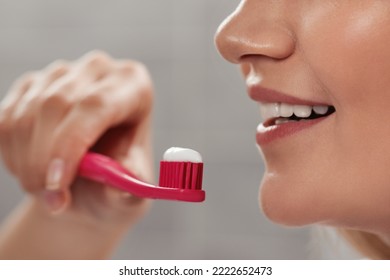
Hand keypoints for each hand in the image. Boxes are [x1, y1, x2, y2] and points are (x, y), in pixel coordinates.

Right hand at [0, 50, 152, 227]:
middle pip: (55, 104)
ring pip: (25, 116)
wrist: (91, 183)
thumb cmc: (115, 182)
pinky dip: (12, 156)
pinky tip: (33, 172)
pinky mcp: (31, 86)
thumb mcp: (130, 194)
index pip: (96, 105)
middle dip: (44, 161)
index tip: (56, 183)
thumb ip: (129, 190)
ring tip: (48, 193)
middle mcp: (97, 70)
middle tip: (52, 201)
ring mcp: (61, 74)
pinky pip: (5, 121)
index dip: (70, 143)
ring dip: (27, 165)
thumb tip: (118, 187)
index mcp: (133, 85)